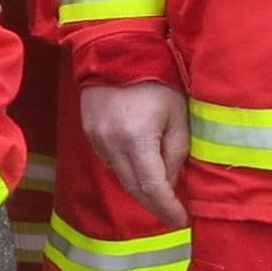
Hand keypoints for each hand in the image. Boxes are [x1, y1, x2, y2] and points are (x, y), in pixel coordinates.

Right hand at [79, 81, 189, 227]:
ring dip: (141, 190)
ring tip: (160, 197)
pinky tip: (141, 172)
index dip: (167, 207)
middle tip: (173, 216)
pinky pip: (111, 162)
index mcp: (136, 138)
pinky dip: (127, 172)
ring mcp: (97, 140)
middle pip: (134, 189)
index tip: (182, 220)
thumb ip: (176, 151)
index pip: (152, 186)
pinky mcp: (90, 134)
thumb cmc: (155, 78)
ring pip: (121, 177)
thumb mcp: (176, 113)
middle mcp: (112, 145)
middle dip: (155, 205)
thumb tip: (171, 181)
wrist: (115, 50)